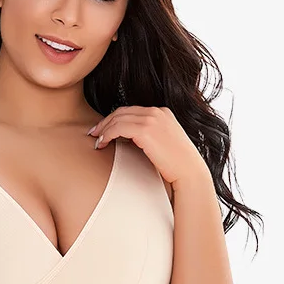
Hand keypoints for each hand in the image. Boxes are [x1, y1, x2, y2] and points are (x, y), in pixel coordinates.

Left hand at [87, 106, 208, 186]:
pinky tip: (102, 143)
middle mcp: (157, 112)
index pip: (131, 111)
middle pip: (122, 111)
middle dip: (105, 122)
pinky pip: (118, 128)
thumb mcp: (164, 144)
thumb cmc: (177, 165)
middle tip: (94, 134)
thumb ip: (149, 137)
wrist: (189, 172)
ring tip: (96, 141)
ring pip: (118, 118)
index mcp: (162, 113)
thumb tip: (129, 140)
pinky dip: (107, 134)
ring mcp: (152, 119)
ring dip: (104, 129)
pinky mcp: (146, 130)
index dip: (114, 119)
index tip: (104, 130)